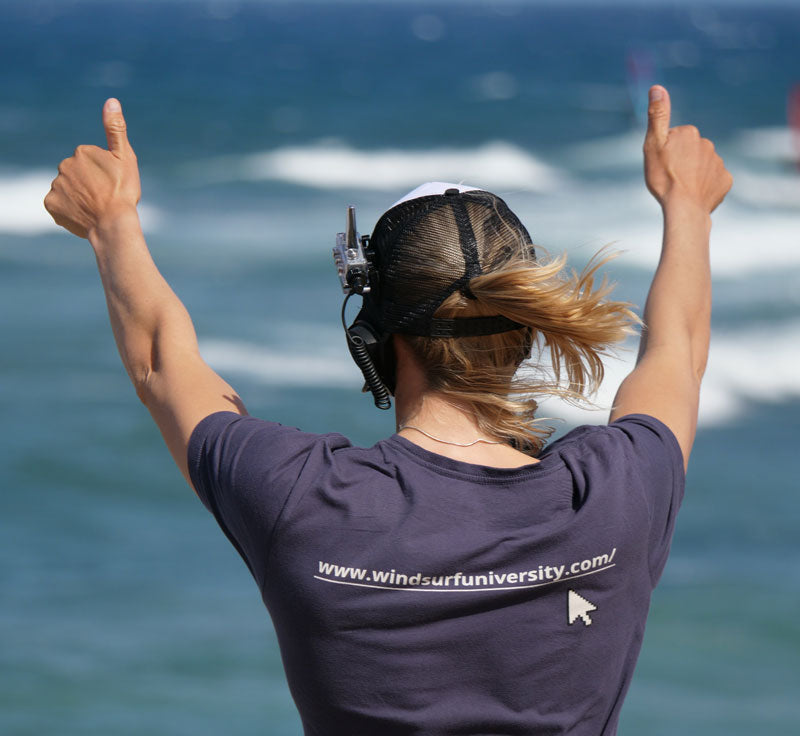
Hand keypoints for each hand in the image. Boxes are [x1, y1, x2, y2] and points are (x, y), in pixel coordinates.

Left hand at [44, 98, 140, 238]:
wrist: (113, 223)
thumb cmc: (123, 191)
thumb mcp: (125, 157)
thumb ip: (116, 129)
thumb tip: (111, 101)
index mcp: (82, 152)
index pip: (91, 162)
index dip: (104, 174)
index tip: (113, 184)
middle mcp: (64, 165)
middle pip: (77, 174)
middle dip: (88, 184)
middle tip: (104, 197)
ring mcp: (56, 186)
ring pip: (68, 189)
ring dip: (79, 197)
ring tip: (95, 209)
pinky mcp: (51, 204)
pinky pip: (59, 205)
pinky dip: (69, 210)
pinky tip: (84, 215)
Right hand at [643, 85, 731, 212]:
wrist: (684, 208)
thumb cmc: (664, 178)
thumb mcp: (653, 145)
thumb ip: (657, 116)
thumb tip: (657, 87)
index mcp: (689, 133)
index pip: (675, 138)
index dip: (665, 151)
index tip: (661, 164)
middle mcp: (707, 144)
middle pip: (690, 151)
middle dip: (681, 161)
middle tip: (670, 177)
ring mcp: (718, 162)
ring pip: (702, 166)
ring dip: (692, 174)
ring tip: (681, 189)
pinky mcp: (725, 180)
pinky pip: (713, 180)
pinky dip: (704, 186)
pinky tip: (694, 195)